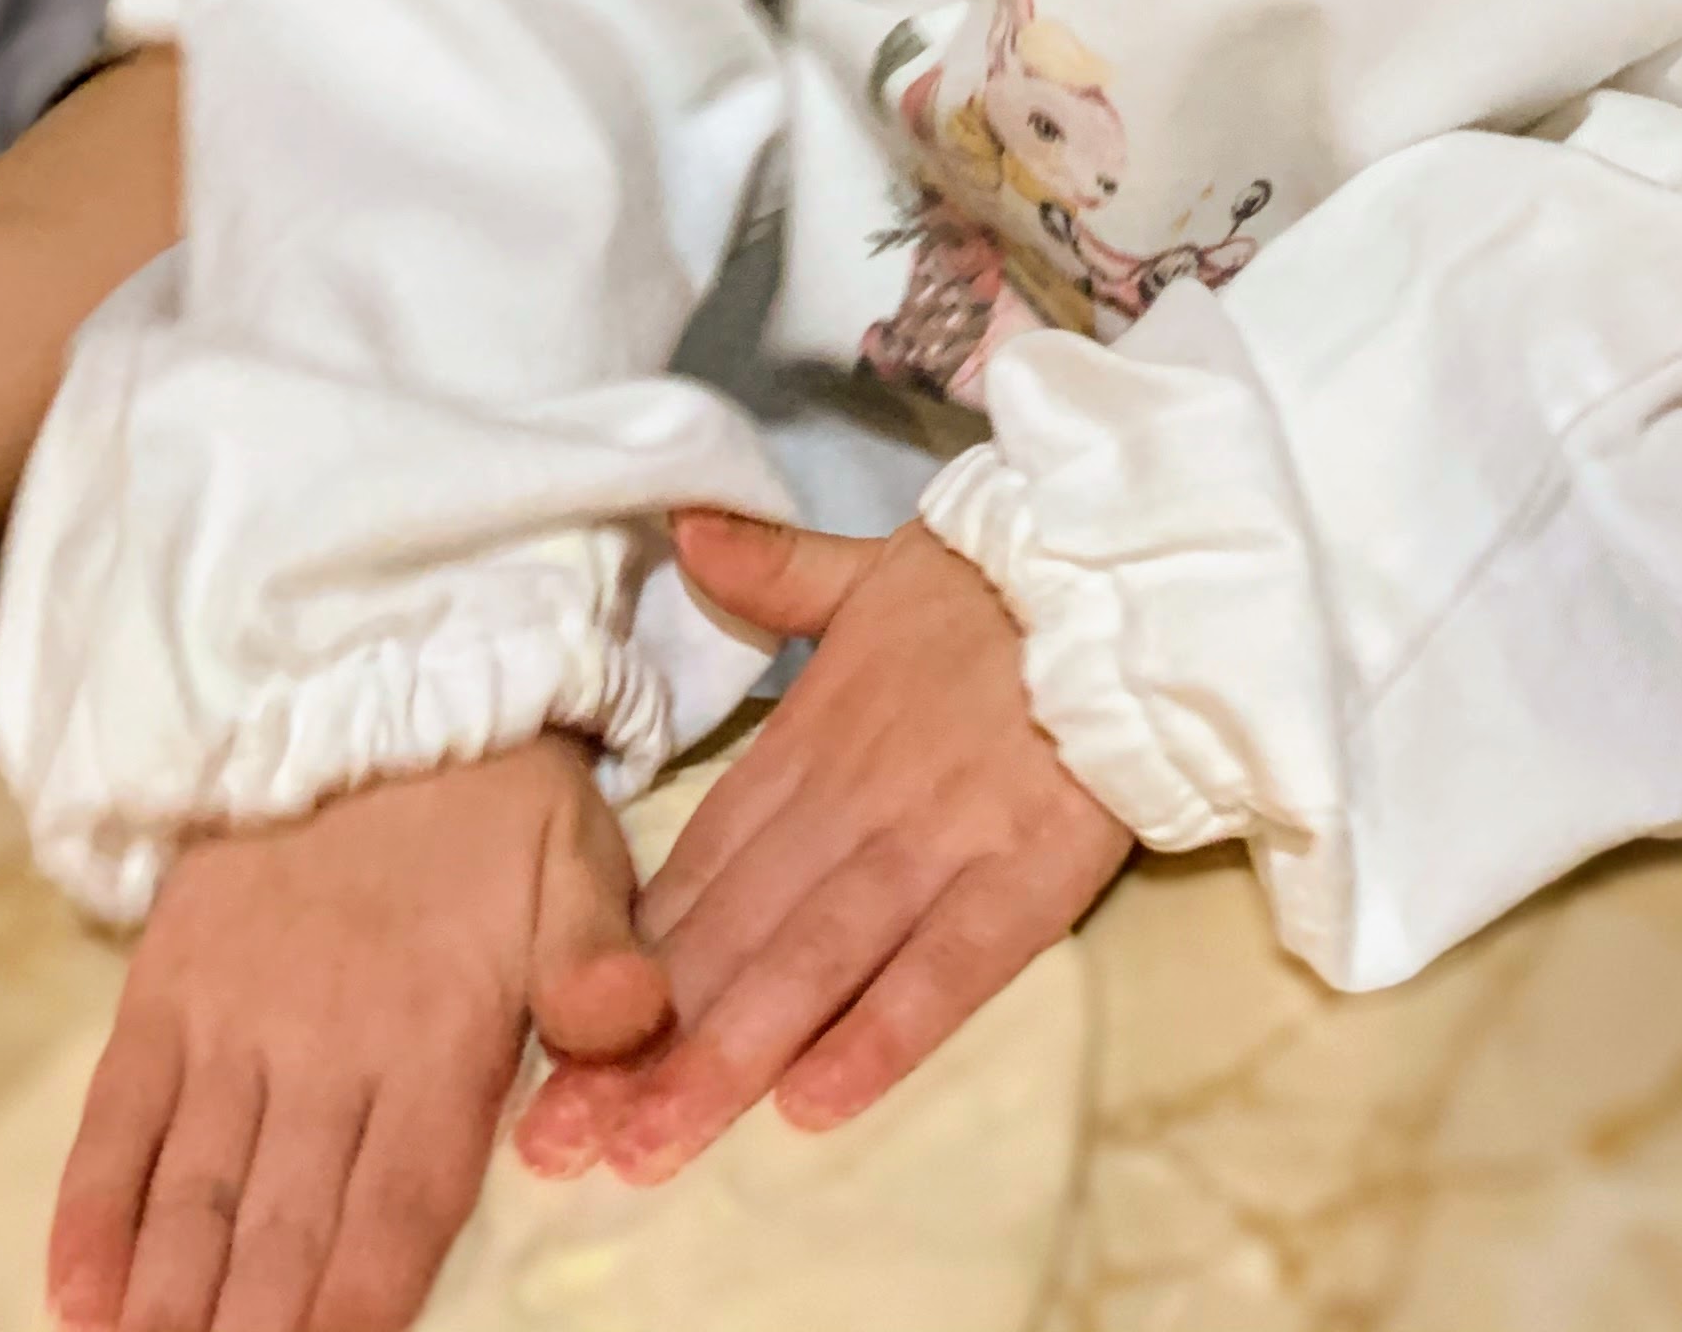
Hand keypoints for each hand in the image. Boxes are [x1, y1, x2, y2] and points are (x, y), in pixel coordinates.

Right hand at [50, 729, 666, 1331]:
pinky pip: (120, 1117)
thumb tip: (635, 1021)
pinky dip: (95, 1211)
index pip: (402, 1201)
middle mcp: (329, 1045)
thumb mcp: (578, 863)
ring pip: (198, 1192)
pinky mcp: (167, 989)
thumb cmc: (496, 805)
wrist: (381, 682)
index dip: (365, 1296)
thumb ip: (597, 957)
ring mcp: (235, 1023)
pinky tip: (81, 1296)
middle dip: (258, 1325)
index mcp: (440, 1030)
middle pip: (285, 1224)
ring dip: (169, 1297)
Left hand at [516, 511, 1129, 1179]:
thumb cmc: (1006, 577)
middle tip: (563, 1145)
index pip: (698, 867)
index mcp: (812, 737)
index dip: (622, 960)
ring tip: (650, 1147)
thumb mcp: (876, 566)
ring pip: (812, 961)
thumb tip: (688, 534)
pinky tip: (811, 1103)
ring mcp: (938, 838)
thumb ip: (777, 573)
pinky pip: (945, 966)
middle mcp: (854, 798)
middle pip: (731, 936)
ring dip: (727, 1056)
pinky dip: (879, 1032)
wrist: (1128, 563)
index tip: (553, 1046)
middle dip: (642, 1044)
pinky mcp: (1026, 871)